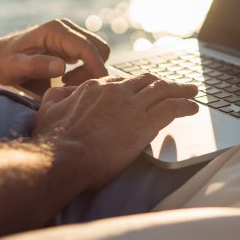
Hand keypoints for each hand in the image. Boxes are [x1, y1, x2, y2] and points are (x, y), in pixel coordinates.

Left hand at [0, 19, 109, 90]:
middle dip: (93, 70)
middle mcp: (66, 28)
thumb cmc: (3, 63)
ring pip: (97, 53)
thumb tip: (62, 67)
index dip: (96, 68)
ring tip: (64, 85)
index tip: (96, 89)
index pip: (88, 48)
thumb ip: (37, 66)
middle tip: (70, 87)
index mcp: (56, 30)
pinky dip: (84, 71)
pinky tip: (63, 81)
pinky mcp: (69, 44)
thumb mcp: (16, 67)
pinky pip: (89, 57)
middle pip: (99, 48)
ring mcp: (69, 35)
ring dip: (88, 72)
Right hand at [32, 74, 198, 189]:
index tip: (143, 90)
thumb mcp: (47, 110)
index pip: (121, 82)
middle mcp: (116, 92)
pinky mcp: (144, 124)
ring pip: (163, 91)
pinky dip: (185, 105)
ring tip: (192, 91)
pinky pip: (172, 108)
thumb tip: (60, 93)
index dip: (135, 86)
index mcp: (94, 88)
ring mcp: (131, 106)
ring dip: (181, 89)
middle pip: (146, 81)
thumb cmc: (52, 140)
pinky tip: (193, 108)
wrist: (63, 157)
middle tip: (176, 85)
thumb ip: (56, 98)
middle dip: (163, 82)